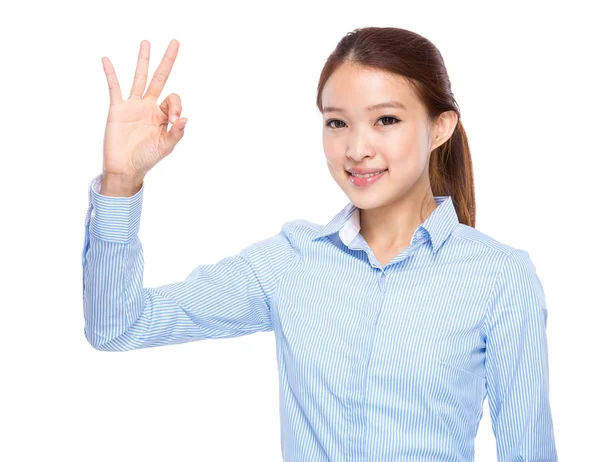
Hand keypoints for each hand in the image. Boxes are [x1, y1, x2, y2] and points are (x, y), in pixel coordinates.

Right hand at [101, 39, 187, 182]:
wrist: (125, 168)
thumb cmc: (146, 158)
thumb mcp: (165, 147)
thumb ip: (176, 133)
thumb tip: (185, 119)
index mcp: (163, 115)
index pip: (173, 99)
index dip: (176, 105)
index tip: (174, 119)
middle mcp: (149, 107)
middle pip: (159, 78)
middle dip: (167, 61)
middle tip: (175, 42)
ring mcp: (133, 105)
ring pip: (139, 78)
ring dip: (143, 60)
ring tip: (146, 42)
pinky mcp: (117, 109)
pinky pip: (114, 88)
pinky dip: (110, 74)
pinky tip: (106, 59)